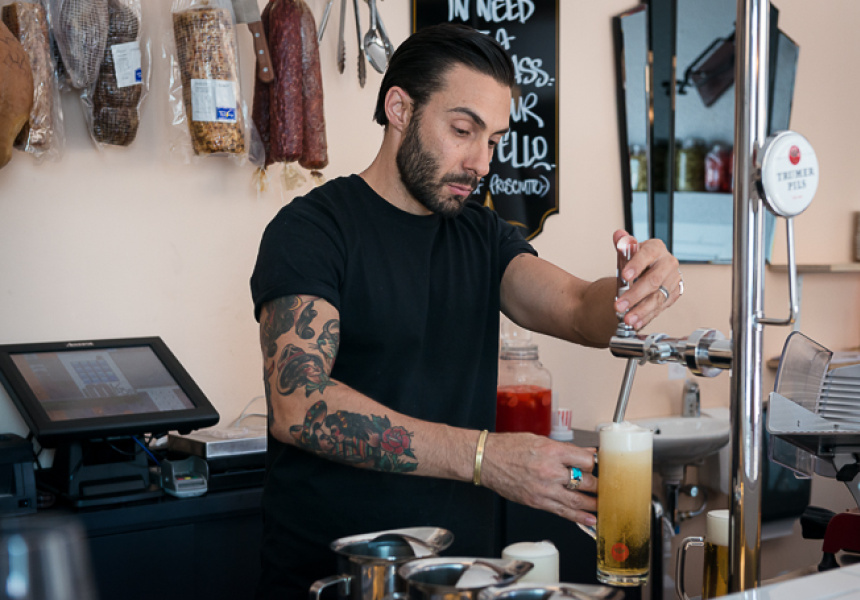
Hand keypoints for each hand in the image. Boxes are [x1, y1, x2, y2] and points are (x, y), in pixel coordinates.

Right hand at [479, 432, 597, 526]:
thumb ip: (564, 450)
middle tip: (605, 486)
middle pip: (584, 481)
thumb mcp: (540, 440)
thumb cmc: (509, 447)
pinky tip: (590, 519)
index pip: (585, 460)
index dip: (593, 463)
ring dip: (593, 504)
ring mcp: (543, 489)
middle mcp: (549, 471)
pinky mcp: (537, 502)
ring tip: (604, 506)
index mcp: (551, 451)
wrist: (487, 460)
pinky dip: (578, 517)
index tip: (596, 465)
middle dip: (597, 485)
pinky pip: (562, 511)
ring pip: (577, 500)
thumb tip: (584, 453)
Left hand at [612, 229, 682, 329]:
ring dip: (641, 310)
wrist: (649, 270)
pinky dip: (646, 316)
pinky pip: (660, 308)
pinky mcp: (673, 295)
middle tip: (619, 305)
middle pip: (653, 280)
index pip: (647, 254)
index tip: (624, 275)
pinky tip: (636, 322)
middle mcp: (667, 264)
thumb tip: (619, 236)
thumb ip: (623, 244)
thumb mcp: (629, 250)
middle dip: (634, 295)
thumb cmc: (638, 259)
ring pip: (657, 297)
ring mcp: (672, 280)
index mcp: (656, 249)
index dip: (636, 265)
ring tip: (627, 319)